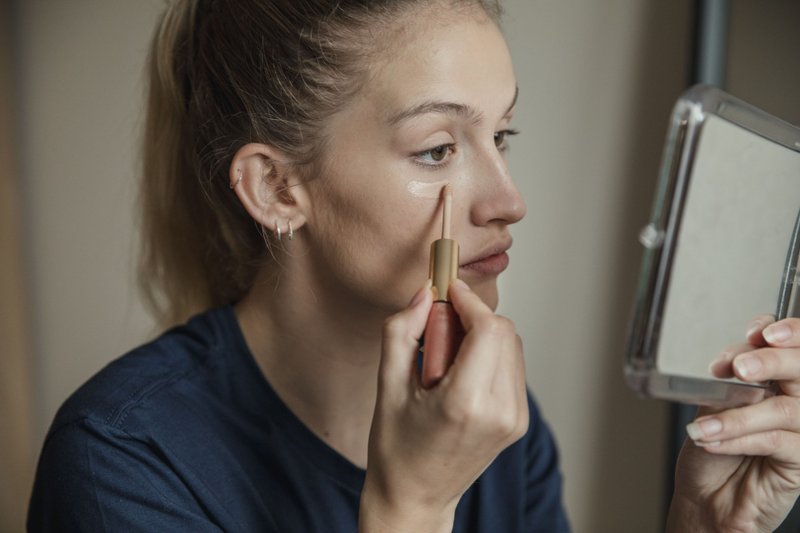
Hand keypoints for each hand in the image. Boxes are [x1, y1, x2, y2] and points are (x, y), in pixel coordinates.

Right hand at [359, 279, 528, 532]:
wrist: (415, 498)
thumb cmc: (396, 448)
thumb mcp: (387, 386)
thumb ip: (402, 331)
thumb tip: (424, 294)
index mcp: (465, 403)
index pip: (489, 329)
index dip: (469, 301)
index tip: (448, 291)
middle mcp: (499, 411)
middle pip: (504, 332)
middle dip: (472, 318)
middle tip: (438, 332)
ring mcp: (514, 419)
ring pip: (512, 346)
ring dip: (481, 336)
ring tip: (445, 360)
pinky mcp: (518, 421)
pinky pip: (512, 367)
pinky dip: (489, 355)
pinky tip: (459, 374)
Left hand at [667, 316, 799, 531]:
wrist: (705, 496)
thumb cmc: (710, 447)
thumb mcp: (714, 402)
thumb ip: (731, 378)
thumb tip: (737, 358)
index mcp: (778, 378)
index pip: (795, 345)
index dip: (787, 331)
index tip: (757, 333)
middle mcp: (796, 399)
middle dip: (770, 361)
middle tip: (740, 368)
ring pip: (784, 408)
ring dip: (737, 414)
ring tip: (703, 425)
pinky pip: (775, 441)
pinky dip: (738, 438)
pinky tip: (711, 441)